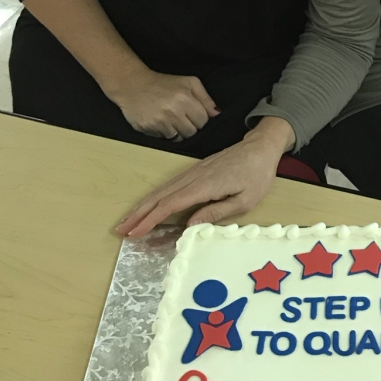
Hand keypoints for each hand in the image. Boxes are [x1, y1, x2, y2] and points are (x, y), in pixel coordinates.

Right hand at [107, 67, 219, 139]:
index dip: (199, 118)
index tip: (192, 113)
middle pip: (192, 132)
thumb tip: (217, 114)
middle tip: (181, 116)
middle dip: (189, 126)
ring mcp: (158, 122)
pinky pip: (163, 139)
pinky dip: (164, 133)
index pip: (203, 121)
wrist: (132, 84)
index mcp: (184, 99)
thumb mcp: (189, 82)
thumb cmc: (163, 83)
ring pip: (178, 138)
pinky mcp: (147, 129)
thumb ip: (205, 98)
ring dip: (177, 131)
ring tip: (170, 119)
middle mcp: (172, 111)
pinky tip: (159, 122)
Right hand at [116, 118, 294, 238]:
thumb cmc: (257, 175)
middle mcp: (193, 177)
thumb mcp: (245, 200)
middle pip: (159, 196)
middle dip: (138, 214)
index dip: (150, 220)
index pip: (170, 205)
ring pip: (161, 190)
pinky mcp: (195, 171)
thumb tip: (189, 226)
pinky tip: (149, 206)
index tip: (135, 233)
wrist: (260, 147)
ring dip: (142, 206)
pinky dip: (155, 197)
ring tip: (128, 221)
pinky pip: (169, 185)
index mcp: (204, 185)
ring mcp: (192, 172)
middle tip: (120, 230)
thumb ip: (216, 212)